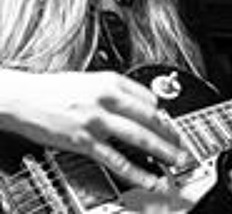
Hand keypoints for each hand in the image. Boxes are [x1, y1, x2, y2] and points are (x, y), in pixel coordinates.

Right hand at [1, 70, 184, 191]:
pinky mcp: (84, 141)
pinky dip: (136, 171)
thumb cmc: (54, 89)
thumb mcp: (90, 80)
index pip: (149, 97)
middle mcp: (107, 99)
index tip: (170, 124)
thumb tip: (141, 103)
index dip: (163, 113)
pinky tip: (148, 177)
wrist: (23, 98)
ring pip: (139, 137)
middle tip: (183, 144)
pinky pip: (116, 159)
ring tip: (176, 160)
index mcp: (111, 81)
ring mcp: (97, 121)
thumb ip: (116, 90)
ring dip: (162, 150)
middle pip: (150, 117)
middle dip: (171, 132)